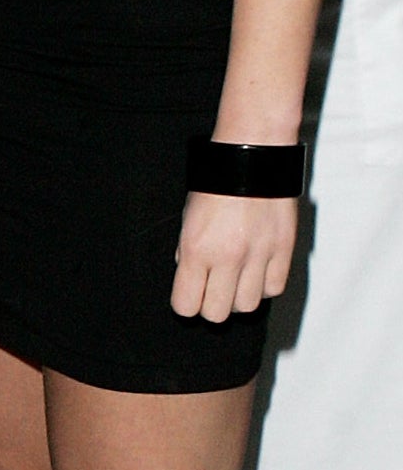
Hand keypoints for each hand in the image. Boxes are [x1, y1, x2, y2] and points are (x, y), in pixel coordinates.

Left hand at [171, 192, 296, 321]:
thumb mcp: (188, 217)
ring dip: (239, 298)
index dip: (186, 303)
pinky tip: (257, 272)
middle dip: (211, 305)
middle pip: (217, 313)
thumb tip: (190, 276)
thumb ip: (188, 251)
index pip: (186, 305)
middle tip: (213, 291)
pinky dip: (264, 286)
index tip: (189, 296)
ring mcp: (258, 255)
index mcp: (197, 248)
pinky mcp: (283, 249)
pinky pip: (274, 289)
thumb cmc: (218, 181)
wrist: (252, 155)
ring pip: (248, 306)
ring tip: (236, 281)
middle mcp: (227, 256)